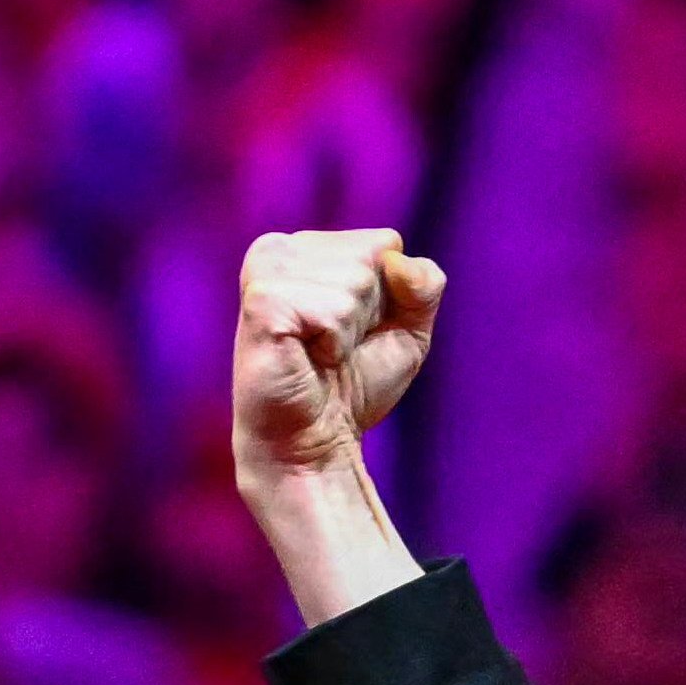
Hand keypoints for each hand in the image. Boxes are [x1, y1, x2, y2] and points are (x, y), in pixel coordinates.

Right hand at [232, 229, 444, 493]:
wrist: (315, 440)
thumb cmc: (354, 386)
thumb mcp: (408, 331)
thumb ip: (423, 286)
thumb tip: (398, 260)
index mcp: (309, 247)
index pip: (385, 244)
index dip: (390, 299)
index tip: (356, 332)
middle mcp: (281, 248)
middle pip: (372, 261)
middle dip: (370, 315)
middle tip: (335, 348)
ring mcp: (266, 269)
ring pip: (355, 283)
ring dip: (349, 332)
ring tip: (320, 353)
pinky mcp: (262, 299)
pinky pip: (333, 311)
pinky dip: (334, 344)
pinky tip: (308, 356)